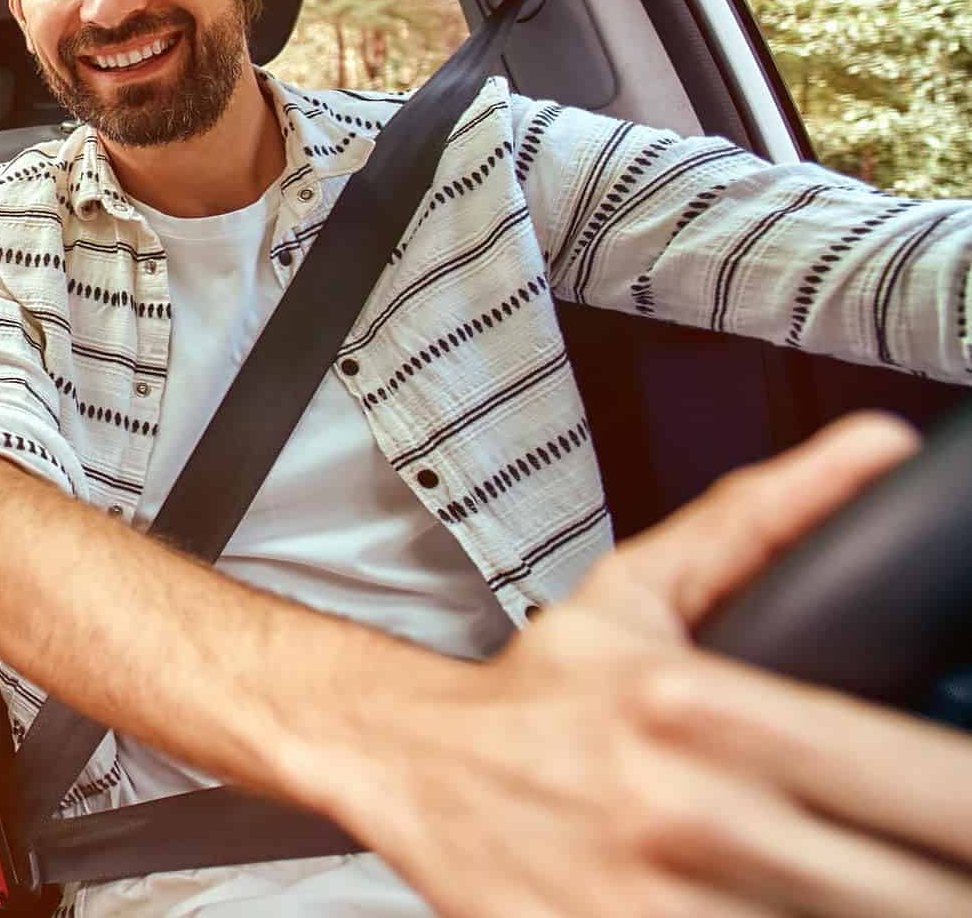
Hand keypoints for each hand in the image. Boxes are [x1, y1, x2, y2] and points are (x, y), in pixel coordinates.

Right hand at [343, 412, 971, 915]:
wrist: (401, 763)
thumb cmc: (532, 692)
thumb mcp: (641, 591)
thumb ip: (767, 520)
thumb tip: (881, 446)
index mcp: (710, 710)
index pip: (937, 788)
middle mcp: (692, 815)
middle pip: (919, 891)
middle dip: (951, 878)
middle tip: (938, 859)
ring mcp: (655, 905)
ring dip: (882, 910)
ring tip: (876, 884)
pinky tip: (787, 903)